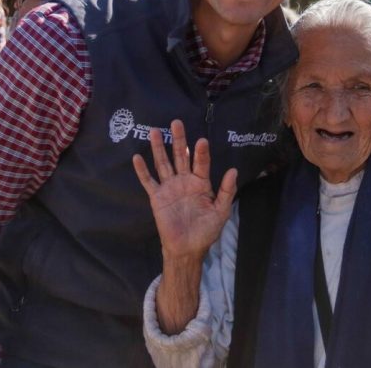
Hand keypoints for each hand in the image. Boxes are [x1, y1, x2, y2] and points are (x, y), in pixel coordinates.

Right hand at [133, 119, 236, 261]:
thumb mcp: (221, 211)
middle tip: (176, 122)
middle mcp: (184, 181)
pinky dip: (142, 170)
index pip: (201, 163)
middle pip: (181, 156)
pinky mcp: (157, 197)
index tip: (202, 141)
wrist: (188, 248)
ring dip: (159, 148)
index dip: (201, 153)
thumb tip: (233, 170)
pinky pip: (148, 181)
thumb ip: (227, 191)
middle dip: (179, 140)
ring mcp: (169, 187)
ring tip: (155, 131)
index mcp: (201, 183)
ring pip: (163, 163)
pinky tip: (137, 157)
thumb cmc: (206, 230)